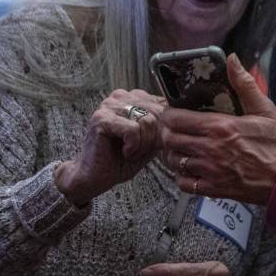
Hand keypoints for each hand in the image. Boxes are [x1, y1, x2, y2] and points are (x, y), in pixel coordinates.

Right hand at [55, 89, 164, 205]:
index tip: (153, 144)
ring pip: (147, 121)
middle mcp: (120, 97)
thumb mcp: (150, 142)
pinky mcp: (101, 119)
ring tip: (130, 152)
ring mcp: (108, 105)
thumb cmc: (121, 160)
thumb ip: (163, 128)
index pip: (163, 104)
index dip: (164, 128)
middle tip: (140, 151)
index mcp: (132, 97)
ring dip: (143, 144)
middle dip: (154, 138)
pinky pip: (133, 130)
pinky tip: (124, 152)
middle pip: (157, 112)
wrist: (95, 178)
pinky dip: (134, 147)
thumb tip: (181, 120)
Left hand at [160, 54, 275, 203]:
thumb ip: (244, 84)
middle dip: (167, 132)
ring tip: (179, 147)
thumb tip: (232, 59)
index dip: (169, 114)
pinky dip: (182, 176)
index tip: (171, 112)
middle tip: (171, 129)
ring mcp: (210, 171)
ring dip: (172, 153)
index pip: (177, 118)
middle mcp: (210, 148)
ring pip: (174, 161)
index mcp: (220, 126)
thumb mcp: (265, 110)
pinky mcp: (213, 189)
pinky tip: (190, 169)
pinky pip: (184, 183)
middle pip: (170, 139)